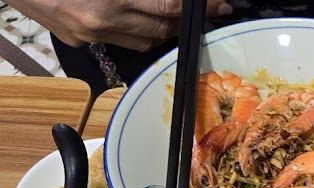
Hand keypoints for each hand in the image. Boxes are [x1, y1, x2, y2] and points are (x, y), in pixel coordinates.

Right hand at [9, 0, 230, 50]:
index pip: (169, 7)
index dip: (198, 7)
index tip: (220, 5)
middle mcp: (103, 21)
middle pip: (162, 29)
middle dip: (187, 22)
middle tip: (208, 12)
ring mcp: (91, 35)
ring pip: (145, 41)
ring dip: (165, 30)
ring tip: (180, 19)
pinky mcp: (80, 42)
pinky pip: (122, 42)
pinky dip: (138, 33)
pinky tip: (144, 22)